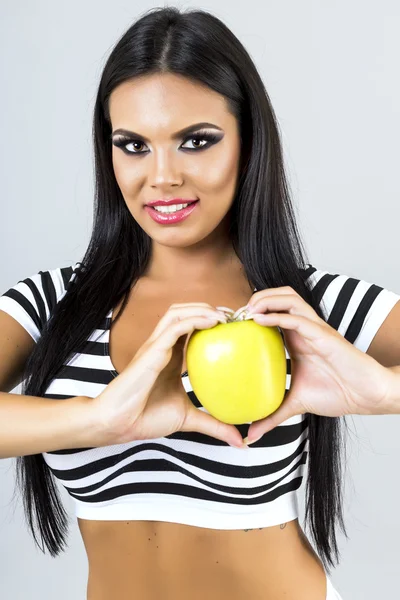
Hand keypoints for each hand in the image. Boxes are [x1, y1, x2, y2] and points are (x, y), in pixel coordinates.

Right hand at [92, 303, 246, 448]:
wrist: (118, 424)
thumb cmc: (145, 418)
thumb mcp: (188, 418)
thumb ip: (213, 424)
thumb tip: (238, 440)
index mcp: (169, 356)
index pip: (189, 326)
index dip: (209, 320)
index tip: (233, 325)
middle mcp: (162, 346)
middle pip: (183, 311)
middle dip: (207, 307)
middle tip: (232, 316)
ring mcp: (155, 346)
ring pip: (177, 312)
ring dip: (201, 308)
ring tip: (223, 315)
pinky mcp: (152, 351)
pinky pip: (174, 327)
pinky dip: (194, 319)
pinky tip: (212, 322)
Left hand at [243, 286, 392, 442]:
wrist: (366, 396)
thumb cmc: (336, 393)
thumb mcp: (295, 404)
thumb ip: (272, 416)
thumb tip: (250, 436)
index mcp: (297, 338)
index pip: (274, 311)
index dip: (252, 310)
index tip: (231, 323)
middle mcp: (305, 328)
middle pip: (280, 296)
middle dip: (257, 297)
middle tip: (237, 314)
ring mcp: (315, 329)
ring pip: (289, 298)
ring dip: (266, 299)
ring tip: (246, 312)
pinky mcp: (324, 335)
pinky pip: (298, 318)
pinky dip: (278, 315)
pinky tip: (260, 320)